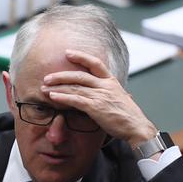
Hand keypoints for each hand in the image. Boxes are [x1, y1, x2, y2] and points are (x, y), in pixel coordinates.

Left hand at [41, 49, 156, 148]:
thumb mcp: (121, 98)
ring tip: (44, 87)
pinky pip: (75, 100)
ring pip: (75, 87)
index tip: (68, 53)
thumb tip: (107, 91)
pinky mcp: (96, 107)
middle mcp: (105, 86)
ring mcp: (100, 96)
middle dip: (61, 75)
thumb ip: (111, 92)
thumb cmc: (129, 116)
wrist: (138, 128)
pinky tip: (53, 96)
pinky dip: (63, 97)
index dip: (81, 56)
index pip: (95, 63)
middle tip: (47, 77)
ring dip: (57, 87)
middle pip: (79, 74)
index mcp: (111, 81)